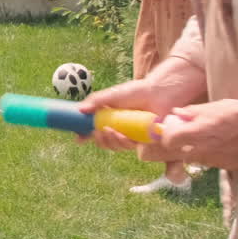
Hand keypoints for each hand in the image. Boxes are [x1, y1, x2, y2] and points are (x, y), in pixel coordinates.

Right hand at [76, 57, 204, 158]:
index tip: (79, 138)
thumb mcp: (113, 95)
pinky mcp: (143, 139)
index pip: (94, 129)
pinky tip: (123, 136)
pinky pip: (130, 147)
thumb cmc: (137, 91)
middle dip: (99, 140)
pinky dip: (124, 143)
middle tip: (98, 132)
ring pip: (115, 146)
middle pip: (104, 141)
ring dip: (111, 141)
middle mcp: (119, 127)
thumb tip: (80, 110)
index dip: (85, 135)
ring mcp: (131, 134)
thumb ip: (96, 101)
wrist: (159, 92)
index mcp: (109, 117)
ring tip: (112, 131)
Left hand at [158, 99, 237, 170]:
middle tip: (193, 137)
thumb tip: (176, 113)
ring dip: (201, 152)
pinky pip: (216, 163)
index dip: (168, 138)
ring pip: (200, 160)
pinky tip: (226, 146)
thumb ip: (190, 112)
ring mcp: (215, 161)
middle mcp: (201, 151)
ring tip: (214, 140)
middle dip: (184, 147)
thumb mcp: (209, 107)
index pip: (169, 142)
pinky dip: (217, 156)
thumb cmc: (232, 112)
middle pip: (183, 154)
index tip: (171, 134)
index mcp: (194, 134)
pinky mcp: (229, 166)